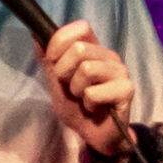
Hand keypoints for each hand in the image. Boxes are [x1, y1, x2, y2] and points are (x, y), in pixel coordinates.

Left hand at [38, 19, 134, 156]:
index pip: (81, 27)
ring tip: (83, 98)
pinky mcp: (126, 90)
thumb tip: (36, 35)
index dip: (61, 42)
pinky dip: (88, 103)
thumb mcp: (54, 80)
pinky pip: (94, 92)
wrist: (94, 135)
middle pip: (79, 49)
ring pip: (87, 69)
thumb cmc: (76, 105)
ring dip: (77, 89)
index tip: (53, 61)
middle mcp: (108, 56)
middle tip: (71, 88)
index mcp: (93, 48)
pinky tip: (94, 107)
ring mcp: (120, 71)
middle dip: (64, 72)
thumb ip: (47, 58)